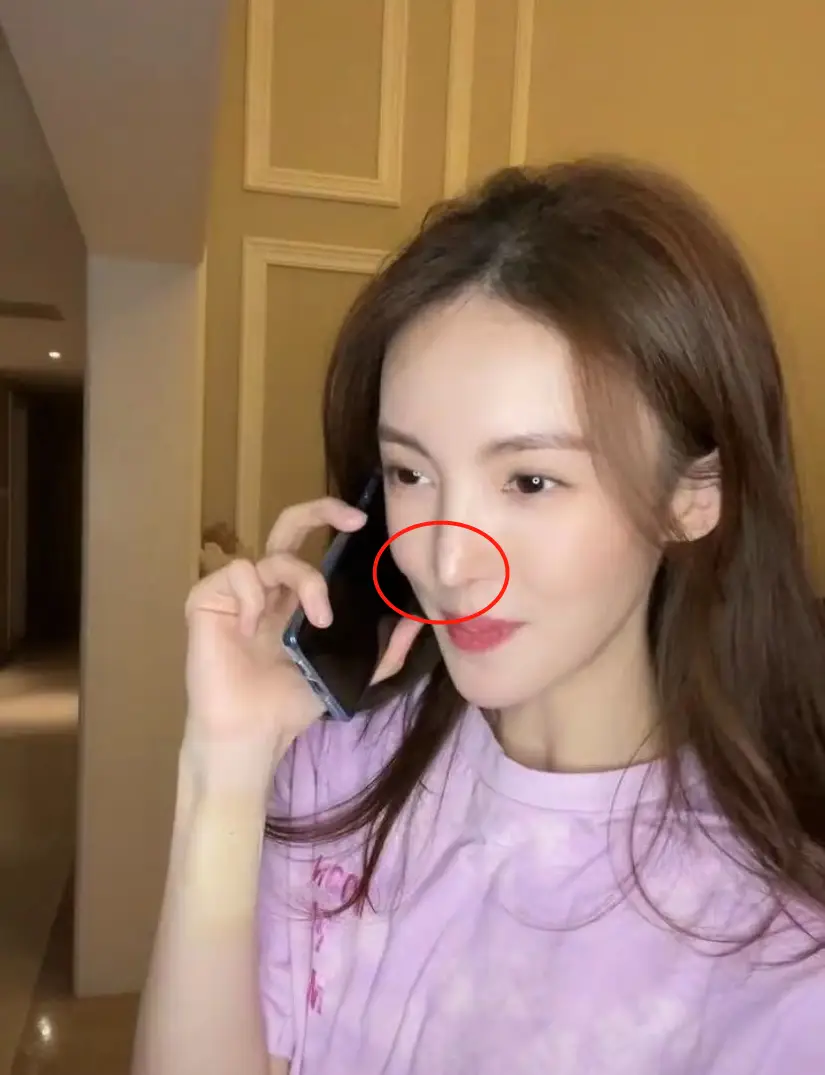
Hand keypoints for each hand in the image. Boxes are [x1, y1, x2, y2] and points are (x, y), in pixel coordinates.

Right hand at [182, 496, 420, 780]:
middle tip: (353, 518)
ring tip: (320, 620)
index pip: (314, 546)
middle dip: (320, 510)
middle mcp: (269, 586)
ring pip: (274, 557)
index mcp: (296, 597)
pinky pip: (238, 574)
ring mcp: (238, 591)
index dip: (334, 523)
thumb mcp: (349, 673)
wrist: (251, 735)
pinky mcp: (207, 599)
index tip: (365, 523)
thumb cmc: (290, 704)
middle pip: (288, 526)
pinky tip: (252, 629)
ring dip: (306, 581)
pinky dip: (253, 596)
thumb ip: (386, 651)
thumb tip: (419, 622)